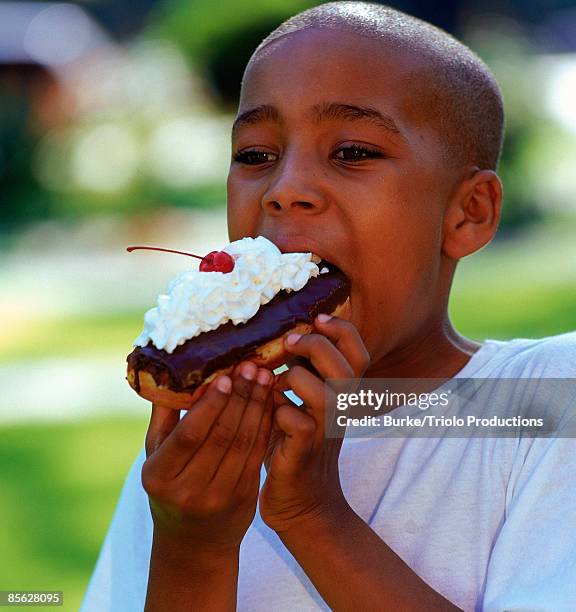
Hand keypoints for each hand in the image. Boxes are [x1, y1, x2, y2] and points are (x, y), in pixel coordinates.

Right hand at [142, 362, 272, 554]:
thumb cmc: (169, 487)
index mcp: (159, 476)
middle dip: (240, 397)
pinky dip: (265, 424)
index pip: (189, 434)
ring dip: (257, 406)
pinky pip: (257, 452)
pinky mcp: (244, 497)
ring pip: (244, 442)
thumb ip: (162, 418)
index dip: (210, 405)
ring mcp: (219, 496)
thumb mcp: (154, 457)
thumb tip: (169, 374)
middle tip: (251, 367)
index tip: (226, 376)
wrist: (193, 542)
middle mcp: (189, 490)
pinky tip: (270, 401)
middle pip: (221, 435)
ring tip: (264, 377)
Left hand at [259, 314, 368, 533]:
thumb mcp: (304, 403)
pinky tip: (270, 414)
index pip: (359, 353)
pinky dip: (280, 412)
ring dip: (296, 378)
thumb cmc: (296, 444)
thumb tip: (283, 336)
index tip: (317, 319)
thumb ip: (302, 373)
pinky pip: (298, 423)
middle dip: (315, 346)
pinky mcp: (304, 453)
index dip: (342, 330)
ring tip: (277, 383)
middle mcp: (340, 411)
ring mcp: (324, 433)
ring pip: (325, 394)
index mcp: (342, 394)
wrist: (303, 502)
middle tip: (289, 344)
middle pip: (344, 368)